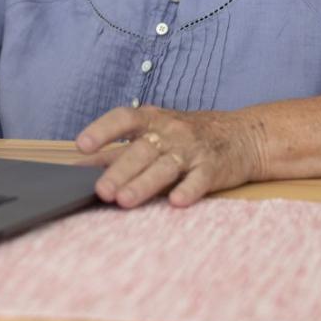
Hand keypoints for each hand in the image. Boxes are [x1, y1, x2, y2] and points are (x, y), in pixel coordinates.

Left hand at [75, 105, 261, 208]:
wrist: (242, 135)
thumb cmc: (186, 136)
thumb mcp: (152, 135)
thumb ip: (118, 152)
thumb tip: (78, 168)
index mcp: (151, 120)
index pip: (123, 119)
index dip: (102, 130)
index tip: (82, 145)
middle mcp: (170, 132)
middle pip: (141, 150)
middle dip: (120, 171)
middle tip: (100, 190)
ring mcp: (192, 149)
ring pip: (165, 166)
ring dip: (144, 184)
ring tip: (124, 201)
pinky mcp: (213, 168)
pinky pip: (199, 179)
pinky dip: (188, 190)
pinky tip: (177, 202)